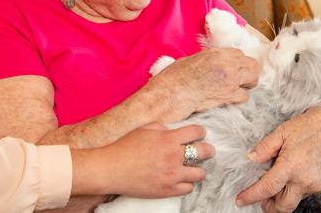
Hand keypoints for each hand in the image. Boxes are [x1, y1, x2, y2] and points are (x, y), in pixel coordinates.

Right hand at [72, 123, 214, 197]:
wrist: (112, 169)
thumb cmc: (126, 147)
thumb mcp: (145, 129)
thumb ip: (163, 128)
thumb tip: (175, 132)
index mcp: (168, 139)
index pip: (196, 132)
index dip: (200, 132)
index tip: (199, 134)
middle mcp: (173, 156)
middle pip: (204, 152)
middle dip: (208, 149)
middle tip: (206, 150)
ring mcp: (172, 175)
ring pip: (200, 173)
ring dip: (197, 168)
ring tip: (192, 166)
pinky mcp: (167, 190)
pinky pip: (188, 188)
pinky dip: (187, 182)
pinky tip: (181, 178)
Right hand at [151, 48, 259, 120]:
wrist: (170, 94)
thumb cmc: (175, 77)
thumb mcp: (192, 60)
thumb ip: (209, 60)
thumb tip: (214, 64)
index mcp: (216, 53)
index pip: (239, 54)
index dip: (238, 62)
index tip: (234, 69)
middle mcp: (226, 63)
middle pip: (252, 64)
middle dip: (249, 72)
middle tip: (242, 79)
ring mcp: (230, 79)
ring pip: (253, 78)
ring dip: (248, 84)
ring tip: (238, 89)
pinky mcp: (229, 95)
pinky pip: (244, 96)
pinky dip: (239, 98)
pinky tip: (229, 99)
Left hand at [236, 106, 320, 211]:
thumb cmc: (310, 125)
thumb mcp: (282, 131)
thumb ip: (265, 147)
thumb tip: (251, 158)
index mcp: (291, 166)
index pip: (267, 188)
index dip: (252, 196)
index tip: (240, 200)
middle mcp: (304, 180)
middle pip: (283, 206)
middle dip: (269, 207)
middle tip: (259, 198)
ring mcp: (315, 184)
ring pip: (294, 200)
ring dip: (281, 198)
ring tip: (273, 184)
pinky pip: (303, 193)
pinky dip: (293, 189)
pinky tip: (288, 177)